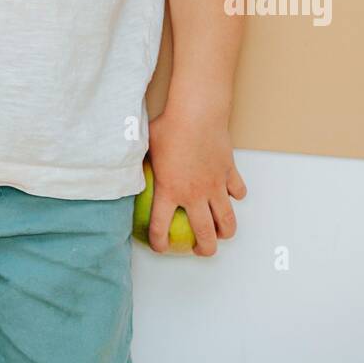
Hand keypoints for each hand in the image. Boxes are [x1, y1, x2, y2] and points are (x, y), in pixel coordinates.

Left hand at [146, 107, 246, 255]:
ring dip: (224, 232)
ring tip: (218, 232)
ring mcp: (215, 186)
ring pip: (227, 222)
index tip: (160, 247)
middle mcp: (194, 194)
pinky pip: (238, 192)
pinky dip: (235, 196)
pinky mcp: (230, 173)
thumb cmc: (169, 126)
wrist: (197, 112)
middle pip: (205, 236)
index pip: (161, 228)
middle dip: (203, 250)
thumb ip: (140, 161)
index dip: (159, 243)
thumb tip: (125, 164)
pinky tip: (229, 194)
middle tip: (198, 248)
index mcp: (170, 191)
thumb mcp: (146, 145)